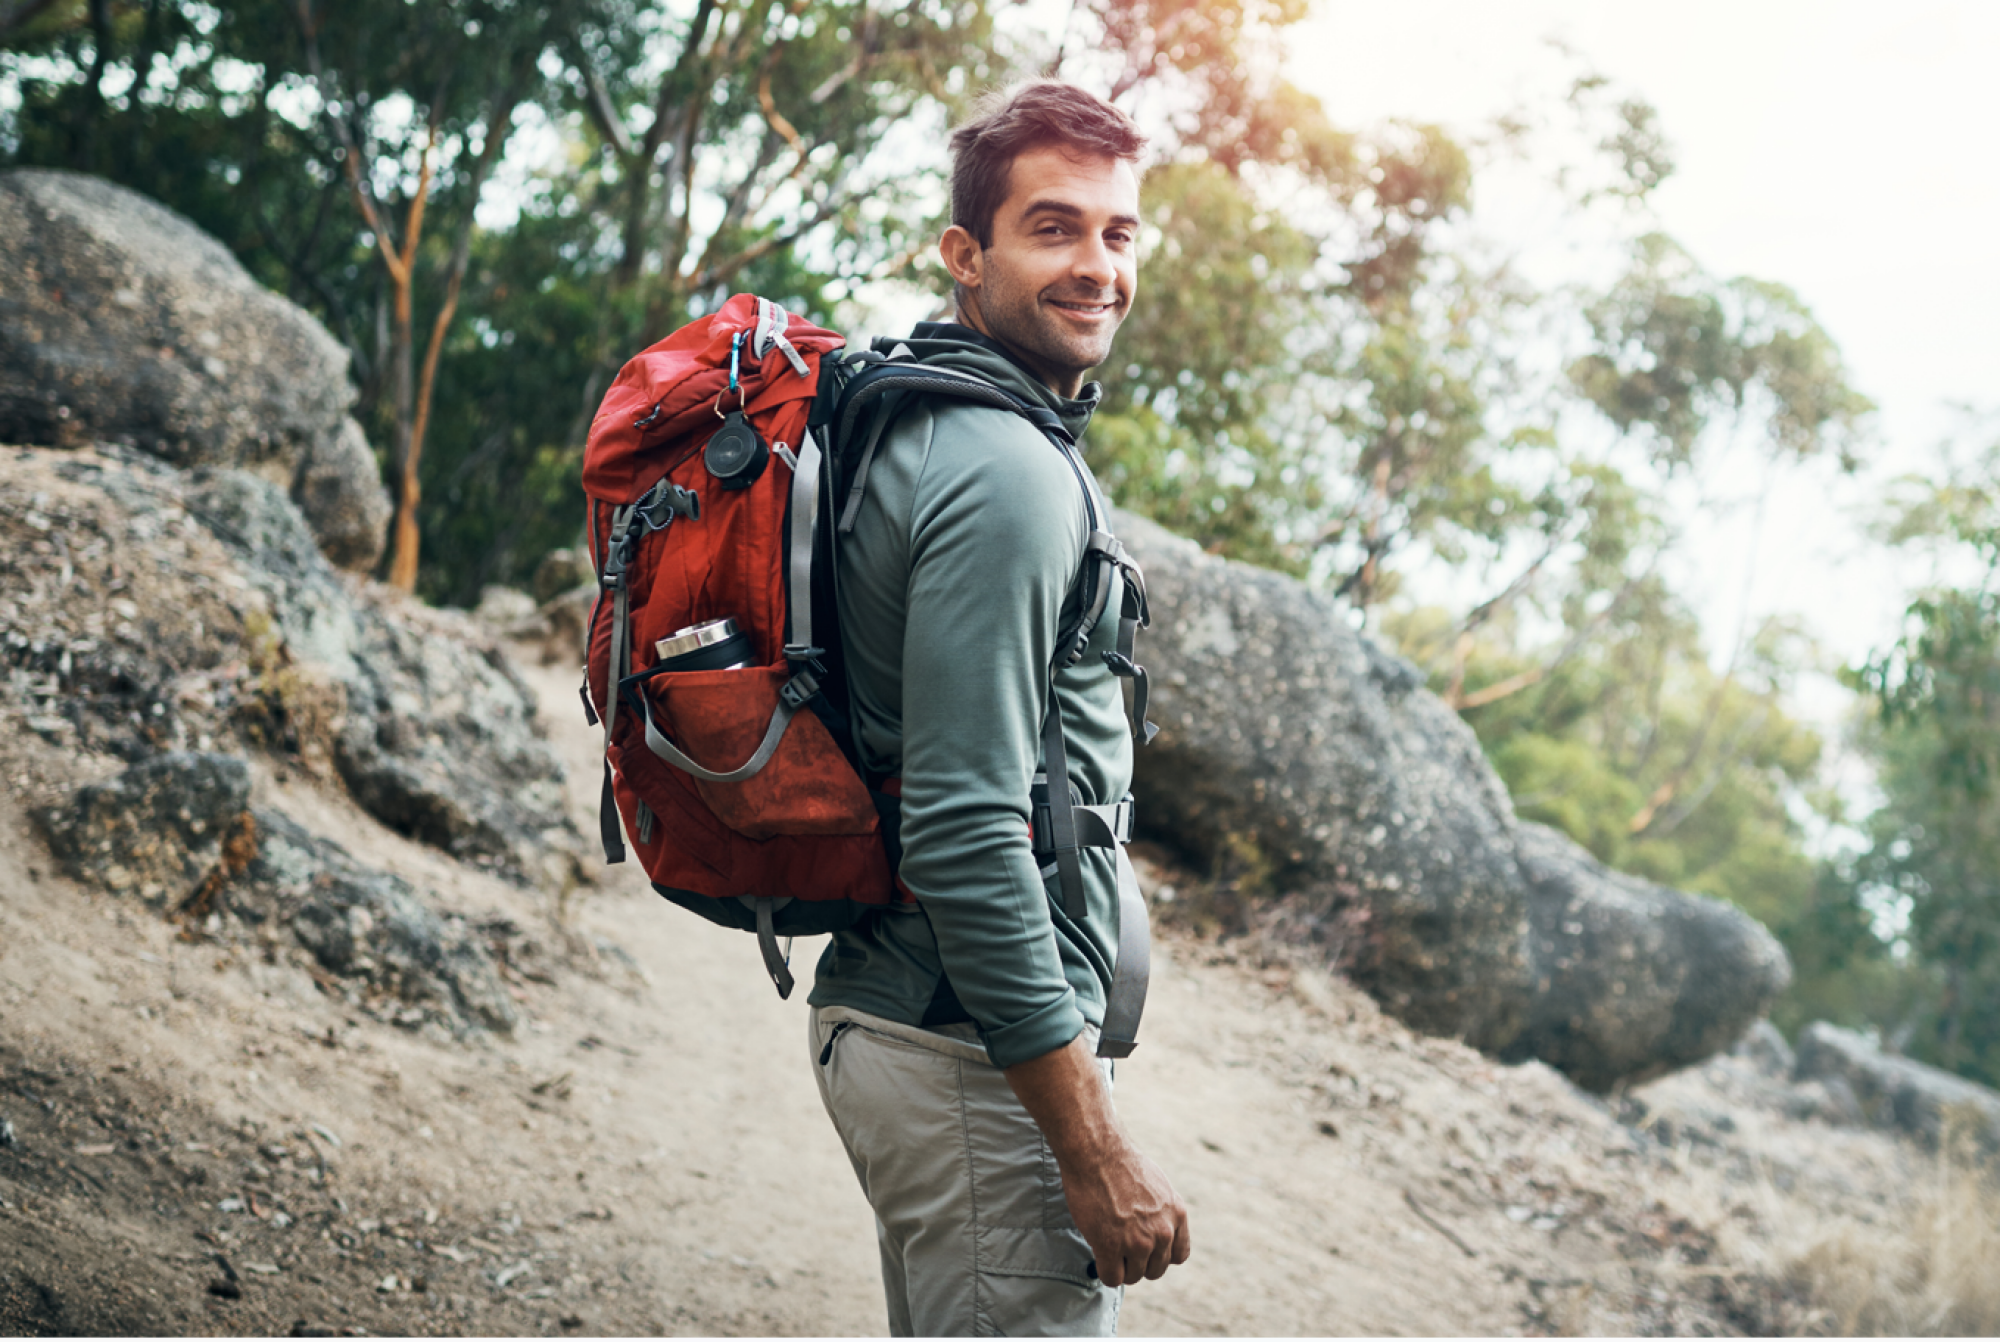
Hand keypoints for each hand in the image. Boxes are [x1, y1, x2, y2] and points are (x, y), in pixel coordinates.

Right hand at [1057, 1132, 1190, 1286]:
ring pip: (1133, 1276)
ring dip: (1121, 1267)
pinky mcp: (1110, 1246)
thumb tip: (1156, 1232)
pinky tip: (1098, 1256)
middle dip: (1139, 1262)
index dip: (1160, 1254)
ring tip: (1108, 1246)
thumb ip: (1163, 1213)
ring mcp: (1137, 1242)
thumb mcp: (1158, 1187)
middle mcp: (1162, 1232)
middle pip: (1155, 1270)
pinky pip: (1112, 1278)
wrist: (1098, 1152)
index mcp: (1177, 1215)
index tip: (1145, 1247)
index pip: (1179, 1255)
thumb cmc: (1122, 1163)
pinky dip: (1105, 1272)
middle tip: (1122, 1246)